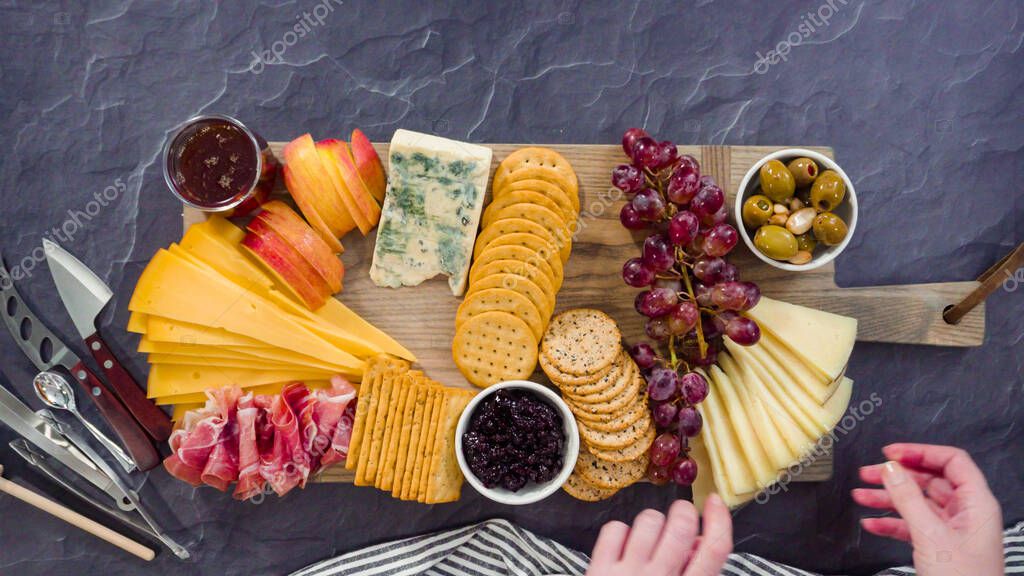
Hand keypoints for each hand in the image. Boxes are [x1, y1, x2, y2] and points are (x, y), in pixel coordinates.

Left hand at [586, 494, 731, 575]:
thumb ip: (697, 574)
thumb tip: (700, 542)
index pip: (714, 549)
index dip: (718, 519)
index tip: (714, 502)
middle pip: (681, 525)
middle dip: (683, 513)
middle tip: (681, 518)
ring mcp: (628, 574)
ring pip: (648, 520)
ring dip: (653, 523)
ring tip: (649, 540)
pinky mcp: (599, 570)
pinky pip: (614, 529)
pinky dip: (621, 532)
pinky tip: (624, 547)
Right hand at [853, 443, 1003, 575]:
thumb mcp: (931, 534)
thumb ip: (908, 498)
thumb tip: (891, 468)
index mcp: (976, 503)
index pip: (951, 461)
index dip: (920, 453)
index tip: (892, 454)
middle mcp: (966, 513)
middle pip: (929, 481)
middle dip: (897, 476)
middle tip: (868, 472)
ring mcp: (952, 530)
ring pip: (916, 503)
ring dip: (887, 498)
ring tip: (861, 495)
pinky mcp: (939, 547)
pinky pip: (912, 525)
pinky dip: (891, 523)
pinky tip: (872, 523)